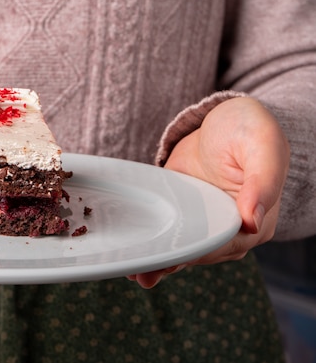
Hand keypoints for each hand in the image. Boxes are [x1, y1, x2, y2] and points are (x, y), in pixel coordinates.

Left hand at [129, 97, 289, 287]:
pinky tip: (131, 255)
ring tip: (132, 272)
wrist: (224, 119)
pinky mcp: (183, 214)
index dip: (197, 255)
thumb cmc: (249, 129)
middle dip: (171, 264)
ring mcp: (204, 223)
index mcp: (256, 222)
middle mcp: (230, 230)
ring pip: (182, 249)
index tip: (172, 261)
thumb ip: (262, 183)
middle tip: (141, 274)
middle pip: (199, 253)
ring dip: (159, 262)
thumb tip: (252, 220)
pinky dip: (153, 244)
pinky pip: (168, 233)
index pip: (223, 245)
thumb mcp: (262, 147)